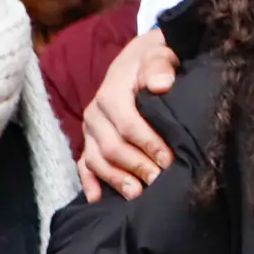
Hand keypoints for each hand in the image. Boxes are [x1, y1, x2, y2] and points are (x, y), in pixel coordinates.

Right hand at [77, 28, 179, 199]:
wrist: (137, 60)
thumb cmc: (152, 61)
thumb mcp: (159, 54)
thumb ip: (159, 65)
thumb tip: (161, 84)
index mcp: (111, 93)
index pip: (128, 124)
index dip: (148, 143)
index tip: (169, 160)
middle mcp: (95, 113)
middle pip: (112, 146)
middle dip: (136, 166)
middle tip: (159, 182)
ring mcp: (90, 130)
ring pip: (97, 160)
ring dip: (116, 179)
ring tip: (137, 196)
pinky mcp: (89, 141)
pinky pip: (83, 165)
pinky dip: (89, 183)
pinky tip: (97, 199)